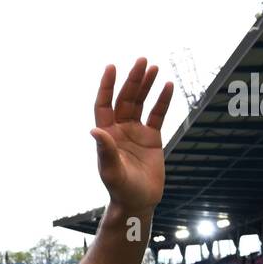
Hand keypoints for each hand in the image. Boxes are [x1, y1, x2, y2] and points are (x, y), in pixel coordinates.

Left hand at [91, 58, 172, 212]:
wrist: (138, 202)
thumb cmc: (121, 189)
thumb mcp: (111, 171)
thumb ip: (105, 150)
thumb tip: (94, 130)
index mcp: (107, 135)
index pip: (104, 104)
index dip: (107, 86)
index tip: (112, 67)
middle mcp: (119, 130)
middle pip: (125, 99)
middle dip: (132, 80)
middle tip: (141, 61)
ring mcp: (135, 132)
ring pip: (140, 103)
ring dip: (146, 85)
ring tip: (154, 67)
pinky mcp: (152, 138)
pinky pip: (157, 115)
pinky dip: (162, 101)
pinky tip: (168, 85)